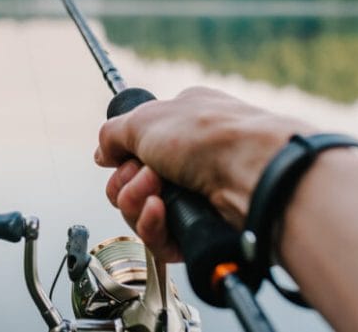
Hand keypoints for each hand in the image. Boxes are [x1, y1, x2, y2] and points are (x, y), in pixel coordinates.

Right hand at [94, 87, 301, 261]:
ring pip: (140, 212)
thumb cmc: (209, 136)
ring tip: (156, 192)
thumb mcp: (145, 118)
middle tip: (145, 174)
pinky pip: (158, 238)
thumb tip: (103, 154)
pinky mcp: (199, 229)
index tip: (121, 157)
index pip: (135, 147)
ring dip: (136, 201)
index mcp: (181, 123)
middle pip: (130, 182)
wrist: (254, 173)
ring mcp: (196, 195)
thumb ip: (112, 134)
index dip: (122, 156)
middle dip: (126, 181)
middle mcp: (189, 159)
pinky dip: (152, 226)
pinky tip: (161, 211)